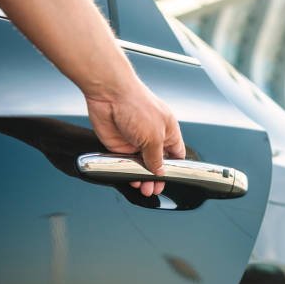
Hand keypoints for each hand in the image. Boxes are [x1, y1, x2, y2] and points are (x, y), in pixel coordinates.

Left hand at [85, 79, 185, 196]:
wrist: (109, 94)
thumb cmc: (137, 105)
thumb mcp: (154, 136)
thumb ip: (157, 158)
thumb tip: (160, 172)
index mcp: (167, 131)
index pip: (175, 154)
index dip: (173, 168)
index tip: (170, 180)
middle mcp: (152, 136)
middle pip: (157, 163)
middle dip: (156, 177)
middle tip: (153, 189)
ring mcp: (135, 141)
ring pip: (140, 165)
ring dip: (142, 177)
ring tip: (143, 188)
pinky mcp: (119, 144)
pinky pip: (124, 162)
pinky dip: (126, 172)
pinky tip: (130, 179)